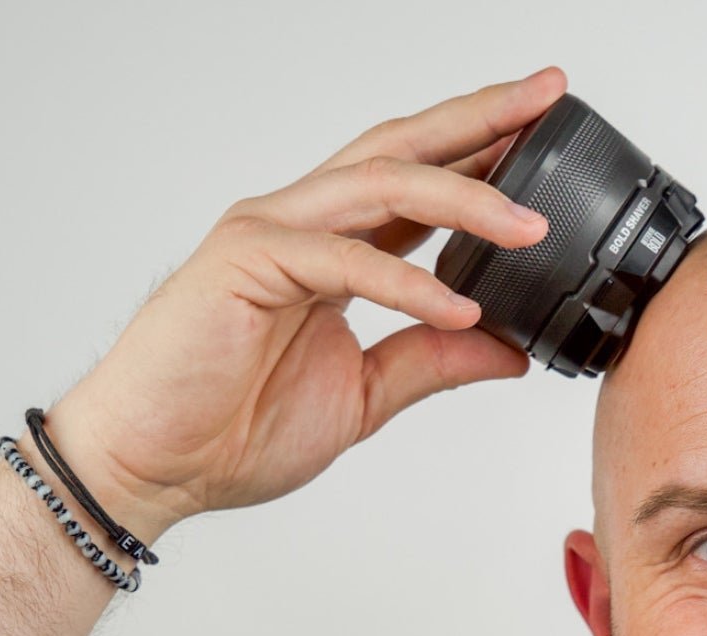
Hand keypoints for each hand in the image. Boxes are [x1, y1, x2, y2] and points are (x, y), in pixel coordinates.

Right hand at [35, 66, 568, 538]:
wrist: (158, 467)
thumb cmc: (236, 426)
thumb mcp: (366, 393)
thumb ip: (432, 361)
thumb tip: (509, 347)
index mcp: (332, 247)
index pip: (418, 183)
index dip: (482, 155)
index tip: (547, 133)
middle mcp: (304, 223)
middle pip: (403, 151)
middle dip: (481, 120)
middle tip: (549, 96)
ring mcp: (271, 235)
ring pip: (380, 187)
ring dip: (462, 200)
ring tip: (530, 226)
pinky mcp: (245, 264)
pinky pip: (343, 262)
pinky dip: (407, 283)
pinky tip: (459, 306)